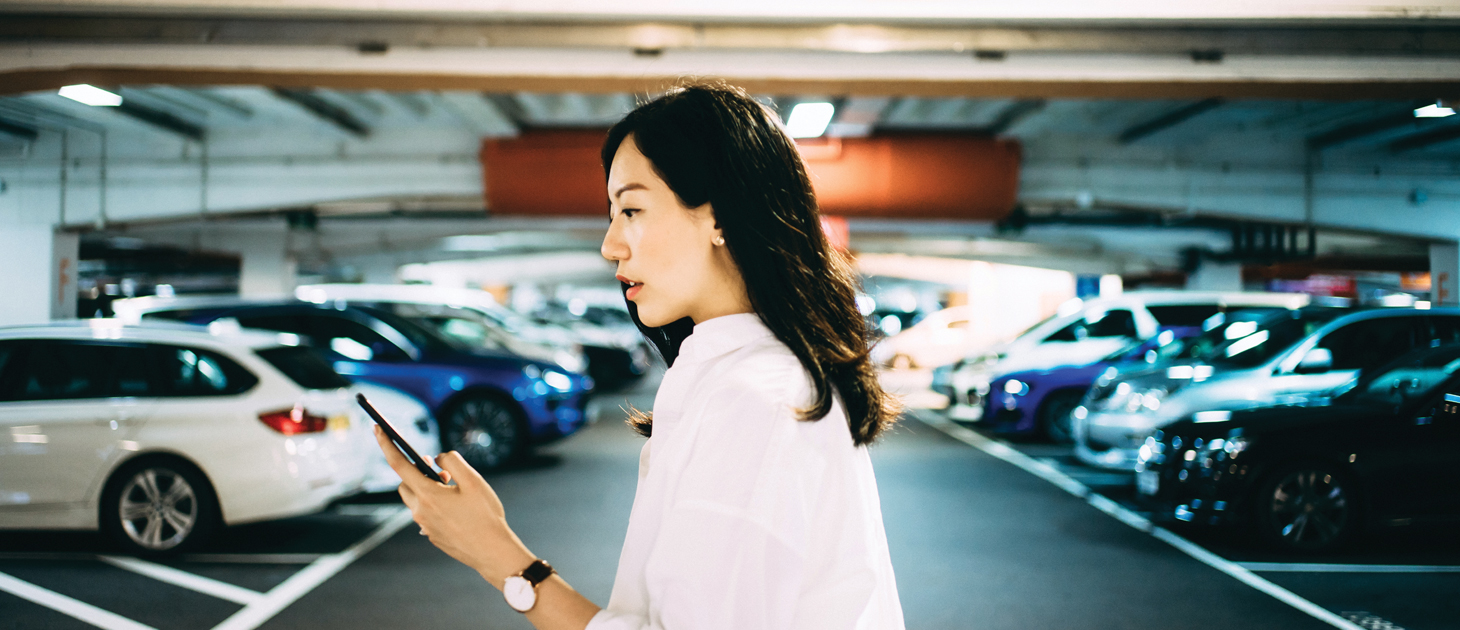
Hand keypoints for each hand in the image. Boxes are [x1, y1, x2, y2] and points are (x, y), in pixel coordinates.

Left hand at [373, 426, 533, 587]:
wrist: (492, 552)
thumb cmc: (485, 515)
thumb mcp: (474, 481)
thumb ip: (453, 462)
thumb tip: (438, 459)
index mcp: (428, 495)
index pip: (399, 464)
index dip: (386, 444)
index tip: (378, 429)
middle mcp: (420, 512)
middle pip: (406, 483)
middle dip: (418, 472)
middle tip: (442, 471)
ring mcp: (424, 526)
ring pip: (416, 499)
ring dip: (427, 489)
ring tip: (452, 489)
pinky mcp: (432, 536)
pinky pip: (426, 514)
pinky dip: (436, 505)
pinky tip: (457, 509)